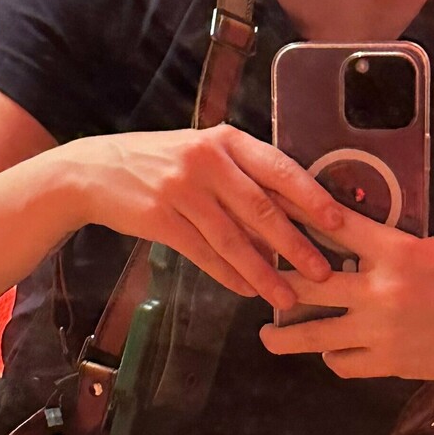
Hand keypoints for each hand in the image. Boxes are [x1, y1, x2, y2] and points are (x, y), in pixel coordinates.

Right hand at [65, 125, 343, 307]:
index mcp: (224, 139)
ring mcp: (181, 190)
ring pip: (233, 238)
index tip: (338, 221)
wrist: (95, 171)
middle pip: (261, 208)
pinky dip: (228, 275)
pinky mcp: (160, 219)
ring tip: (288, 295)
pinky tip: (248, 291)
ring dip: (264, 271)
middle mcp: (206, 161)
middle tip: (323, 271)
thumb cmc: (159, 162)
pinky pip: (203, 254)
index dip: (310, 196)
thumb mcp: (202, 151)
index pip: (278, 168)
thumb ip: (243, 173)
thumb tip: (293, 212)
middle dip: (296, 243)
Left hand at [257, 204, 433, 381]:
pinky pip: (341, 361)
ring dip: (284, 336)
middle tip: (255, 279)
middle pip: (307, 285)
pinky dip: (331, 355)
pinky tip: (329, 349)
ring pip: (314, 334)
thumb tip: (353, 243)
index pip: (333, 227)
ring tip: (268, 335)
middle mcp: (383, 291)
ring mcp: (382, 332)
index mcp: (398, 251)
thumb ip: (394, 247)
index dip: (296, 216)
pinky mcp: (389, 364)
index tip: (270, 210)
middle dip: (274, 282)